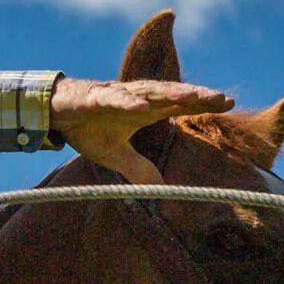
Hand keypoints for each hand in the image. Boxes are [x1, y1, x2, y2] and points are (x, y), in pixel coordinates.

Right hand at [50, 77, 233, 185]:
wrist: (55, 110)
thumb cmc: (88, 126)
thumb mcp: (115, 154)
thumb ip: (139, 169)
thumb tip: (159, 191)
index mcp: (146, 108)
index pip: (181, 104)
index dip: (203, 104)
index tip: (229, 104)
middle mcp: (138, 97)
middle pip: (174, 94)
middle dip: (199, 96)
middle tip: (224, 99)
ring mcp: (119, 94)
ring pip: (152, 91)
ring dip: (175, 93)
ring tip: (197, 96)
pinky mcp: (97, 96)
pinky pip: (115, 99)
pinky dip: (128, 101)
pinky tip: (141, 106)